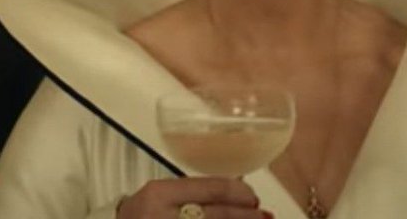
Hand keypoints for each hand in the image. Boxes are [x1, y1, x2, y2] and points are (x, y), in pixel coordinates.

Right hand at [117, 177, 271, 218]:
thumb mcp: (162, 197)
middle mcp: (162, 216)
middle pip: (217, 215)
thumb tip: (241, 192)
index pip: (211, 189)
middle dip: (246, 217)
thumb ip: (195, 193)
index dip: (240, 194)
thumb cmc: (142, 215)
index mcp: (160, 194)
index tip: (253, 198)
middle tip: (264, 216)